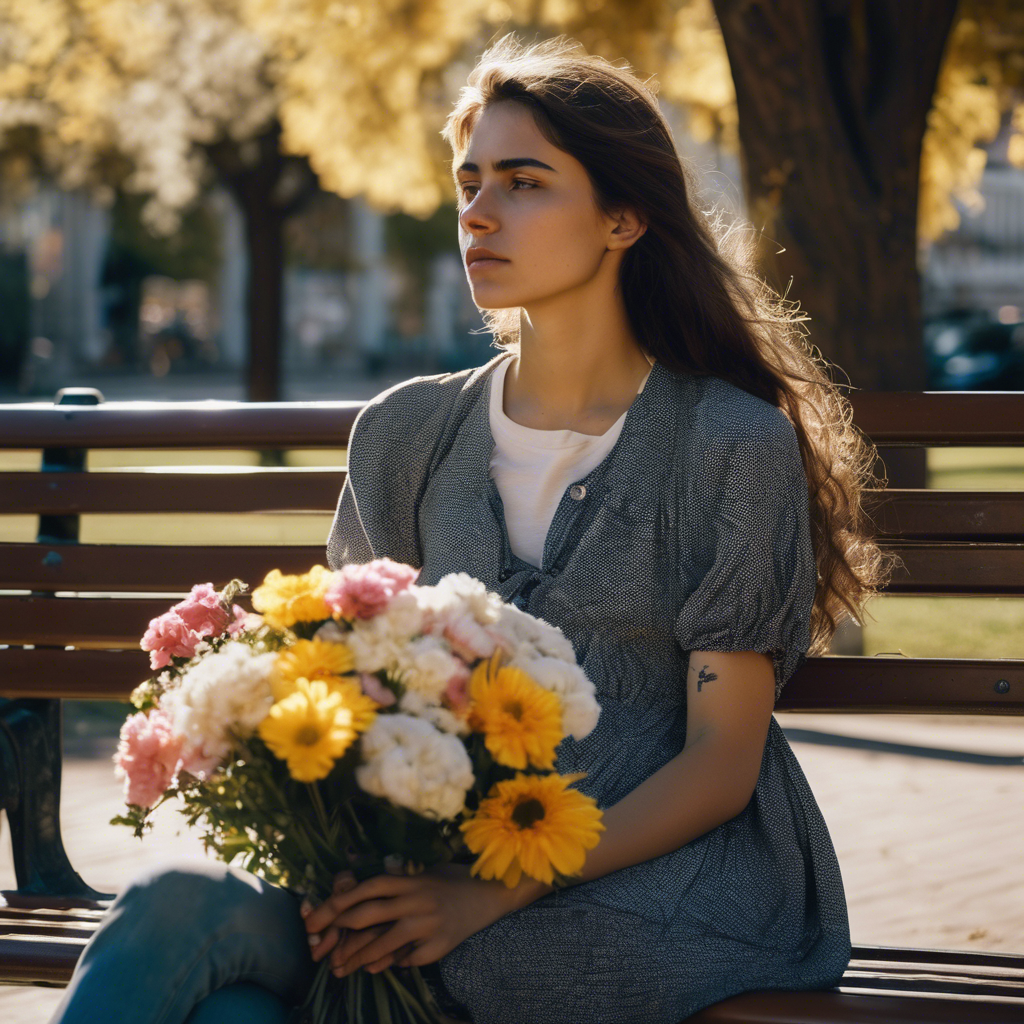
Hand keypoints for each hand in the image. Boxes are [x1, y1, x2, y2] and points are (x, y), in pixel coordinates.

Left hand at [301, 863, 539, 975]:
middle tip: (319, 944)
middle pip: (368, 915)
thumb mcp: (426, 873)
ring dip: (358, 956)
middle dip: (338, 930)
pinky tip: (381, 966)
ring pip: (383, 944)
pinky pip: (408, 959)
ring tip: (342, 966)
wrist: (492, 894)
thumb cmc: (455, 880)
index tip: (318, 915)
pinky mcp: (440, 946)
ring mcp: (428, 925)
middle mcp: (416, 900)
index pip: (367, 888)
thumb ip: (399, 884)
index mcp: (410, 881)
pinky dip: (392, 963)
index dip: (339, 901)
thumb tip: (365, 895)